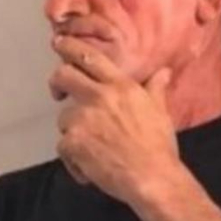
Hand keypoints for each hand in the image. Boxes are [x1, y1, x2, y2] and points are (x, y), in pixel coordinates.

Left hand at [49, 35, 181, 205]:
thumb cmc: (158, 147)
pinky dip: (73, 159)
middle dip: (56, 82)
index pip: (90, 57)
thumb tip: (163, 72)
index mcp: (121, 87)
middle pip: (63, 75)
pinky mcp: (73, 142)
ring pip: (63, 118)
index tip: (58, 42)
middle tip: (58, 92)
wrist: (152, 178)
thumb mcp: (160, 112)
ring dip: (73, 133)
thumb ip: (155, 89)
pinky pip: (63, 147)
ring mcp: (83, 119)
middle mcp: (99, 97)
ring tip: (95, 150)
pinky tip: (90, 168)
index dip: (70, 47)